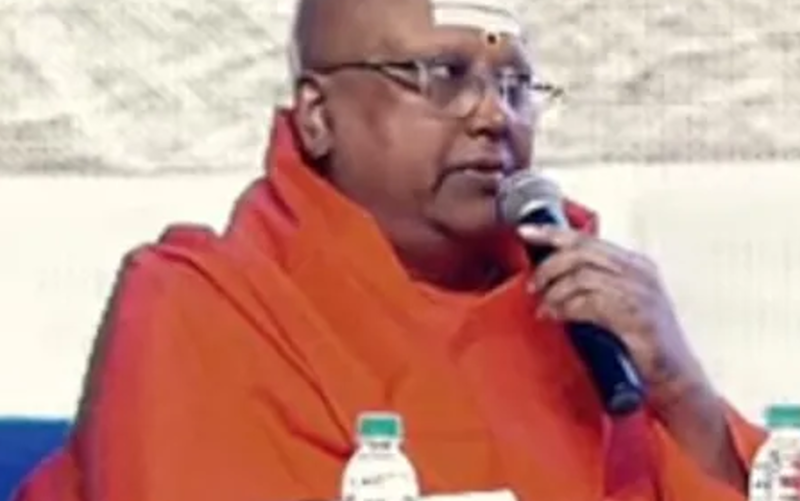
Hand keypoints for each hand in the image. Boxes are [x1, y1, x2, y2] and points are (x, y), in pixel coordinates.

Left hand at [519, 224, 706, 405]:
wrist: (677, 378)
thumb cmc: (643, 345)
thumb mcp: (619, 305)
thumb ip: (593, 288)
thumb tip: (550, 280)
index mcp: (636, 264)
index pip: (587, 238)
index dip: (552, 232)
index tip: (525, 231)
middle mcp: (640, 272)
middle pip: (581, 252)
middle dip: (549, 267)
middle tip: (533, 286)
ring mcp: (641, 293)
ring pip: (581, 276)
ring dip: (555, 292)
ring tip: (545, 308)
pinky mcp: (636, 316)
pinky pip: (589, 302)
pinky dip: (565, 308)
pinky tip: (555, 316)